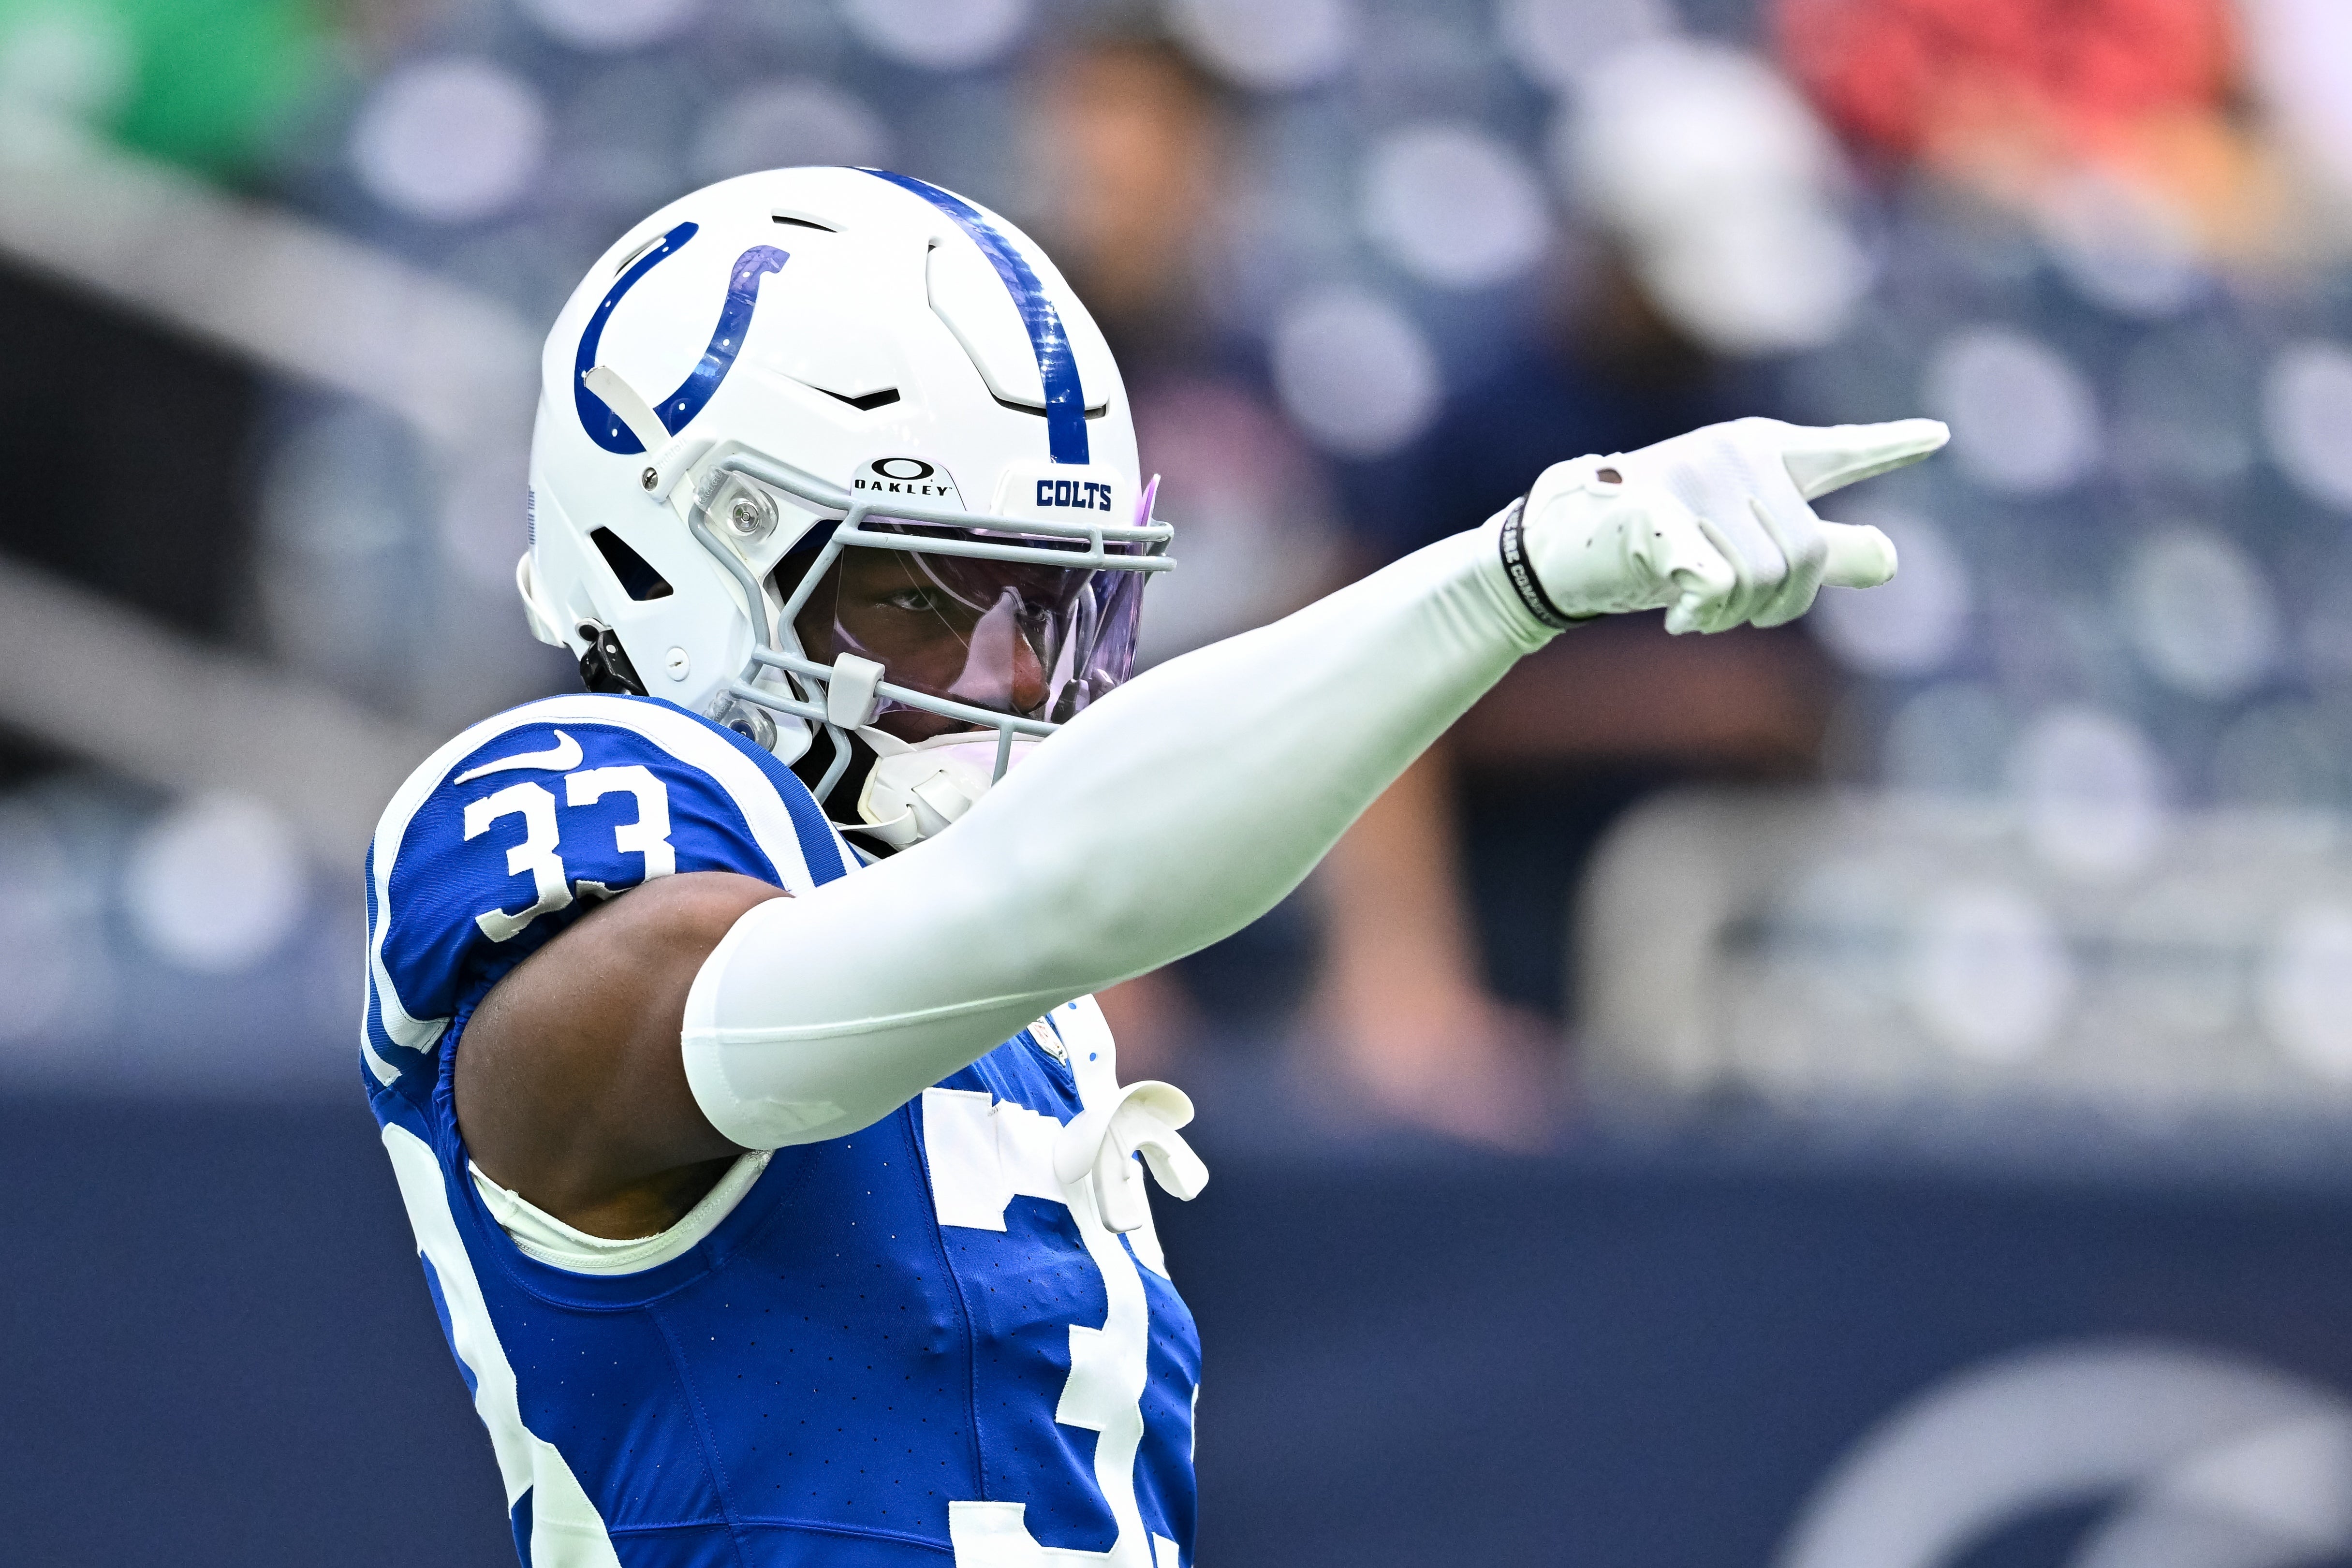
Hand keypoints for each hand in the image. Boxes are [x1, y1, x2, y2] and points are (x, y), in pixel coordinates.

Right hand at [1515, 416, 1947, 633]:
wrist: (1557, 550)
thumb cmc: (1651, 547)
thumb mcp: (1742, 548)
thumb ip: (1818, 553)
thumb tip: (1894, 560)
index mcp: (1759, 452)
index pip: (1836, 453)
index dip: (1888, 448)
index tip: (1938, 438)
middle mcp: (1733, 454)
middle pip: (1804, 556)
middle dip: (1773, 605)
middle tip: (1724, 612)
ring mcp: (1691, 478)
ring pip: (1761, 578)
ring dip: (1730, 616)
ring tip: (1695, 610)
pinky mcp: (1653, 513)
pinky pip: (1715, 581)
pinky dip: (1703, 612)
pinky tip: (1682, 616)